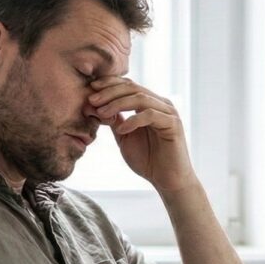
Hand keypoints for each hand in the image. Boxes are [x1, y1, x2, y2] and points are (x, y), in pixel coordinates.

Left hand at [87, 77, 196, 192]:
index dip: (109, 83)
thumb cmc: (147, 159)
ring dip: (118, 103)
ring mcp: (168, 112)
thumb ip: (114, 120)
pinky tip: (122, 129)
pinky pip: (150, 115)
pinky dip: (133, 120)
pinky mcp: (173, 124)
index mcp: (149, 104)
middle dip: (110, 92)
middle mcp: (160, 103)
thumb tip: (95, 105)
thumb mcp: (124, 136)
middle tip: (92, 100)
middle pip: (133, 87)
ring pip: (140, 98)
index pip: (128, 85)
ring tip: (102, 113)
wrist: (167, 180)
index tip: (91, 88)